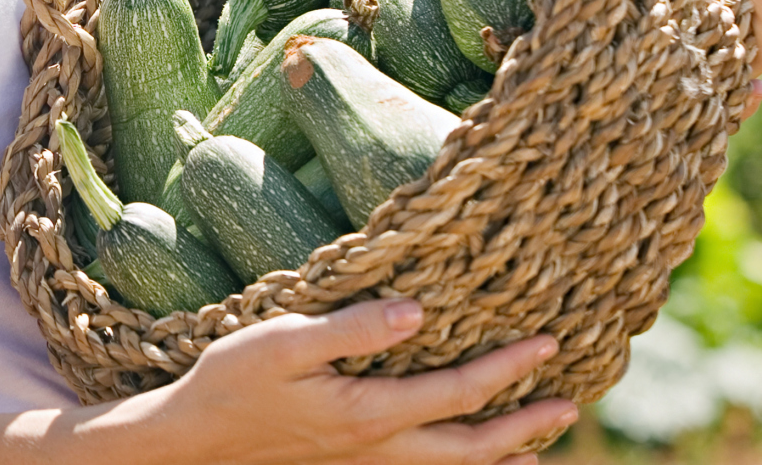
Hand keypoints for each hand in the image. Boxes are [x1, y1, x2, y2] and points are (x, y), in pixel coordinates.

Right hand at [138, 298, 576, 464]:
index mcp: (368, 414)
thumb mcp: (284, 342)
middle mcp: (376, 449)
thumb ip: (352, 329)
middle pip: (470, 447)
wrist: (193, 442)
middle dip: (523, 426)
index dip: (507, 370)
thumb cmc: (232, 382)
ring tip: (539, 445)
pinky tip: (465, 460)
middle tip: (568, 405)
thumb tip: (418, 312)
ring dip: (500, 457)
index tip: (548, 344)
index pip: (457, 393)